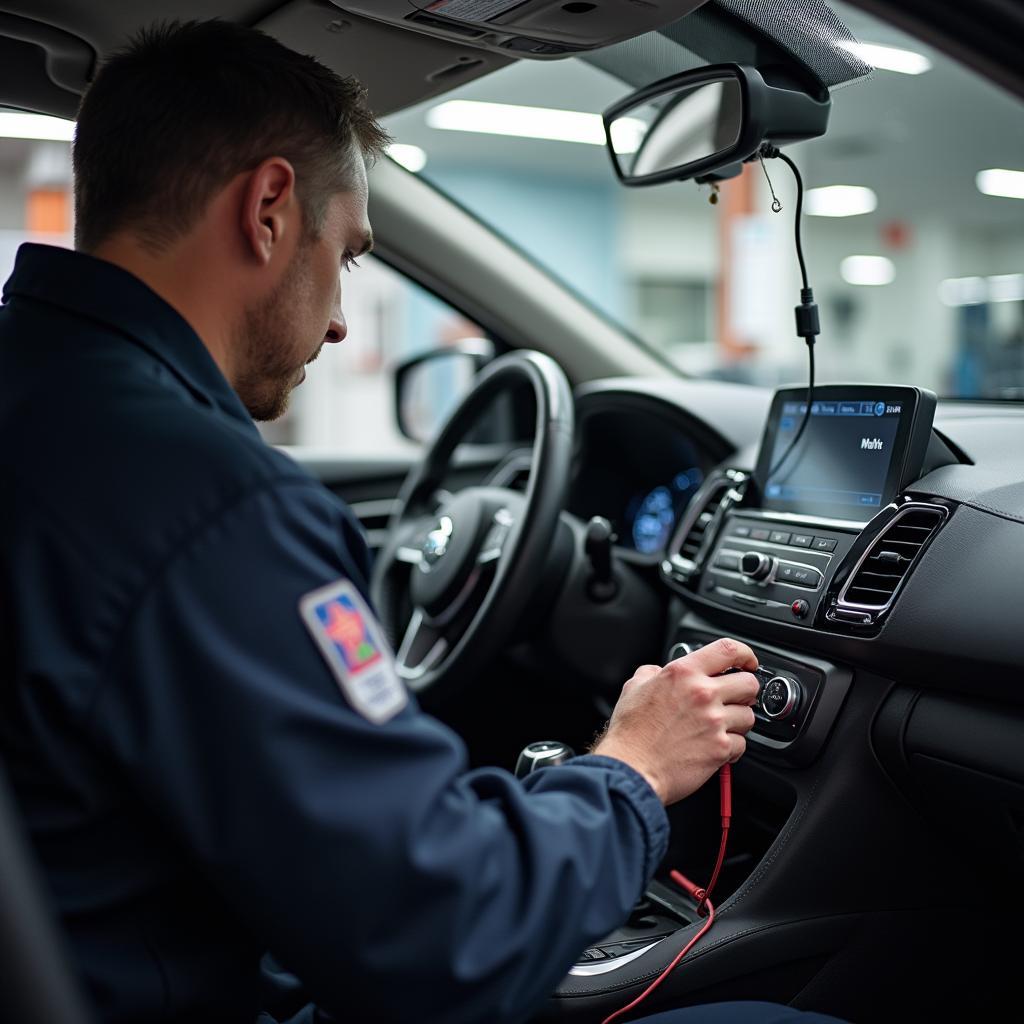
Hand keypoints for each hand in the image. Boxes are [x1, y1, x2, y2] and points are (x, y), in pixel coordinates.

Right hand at [592, 638, 759, 805]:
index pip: (728, 650)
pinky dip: (731, 748)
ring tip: (719, 727)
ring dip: (737, 722)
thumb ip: (651, 673)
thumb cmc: (631, 732)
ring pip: (749, 716)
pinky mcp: (721, 749)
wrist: (632, 768)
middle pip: (749, 684)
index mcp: (683, 673)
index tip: (747, 662)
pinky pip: (741, 744)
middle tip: (734, 699)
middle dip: (744, 692)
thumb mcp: (634, 687)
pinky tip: (714, 747)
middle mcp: (703, 693)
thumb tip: (658, 671)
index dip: (745, 654)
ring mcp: (714, 721)